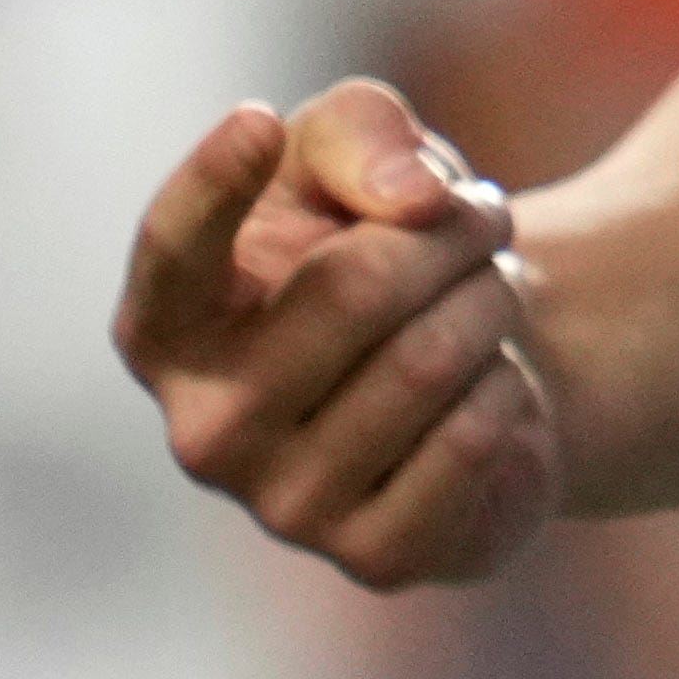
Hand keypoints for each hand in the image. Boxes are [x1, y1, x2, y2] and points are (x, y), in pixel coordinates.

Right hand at [117, 79, 556, 587]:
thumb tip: (409, 201)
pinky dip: (509, 385)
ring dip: (493, 298)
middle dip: (451, 231)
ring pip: (430, 359)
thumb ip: (361, 131)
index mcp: (168, 330)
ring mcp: (283, 508)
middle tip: (483, 217)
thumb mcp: (354, 150)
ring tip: (492, 291)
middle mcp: (203, 430)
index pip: (173, 255)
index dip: (212, 185)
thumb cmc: (379, 240)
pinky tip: (493, 383)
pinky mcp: (377, 557)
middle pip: (356, 287)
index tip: (255, 122)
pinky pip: (473, 437)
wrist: (477, 361)